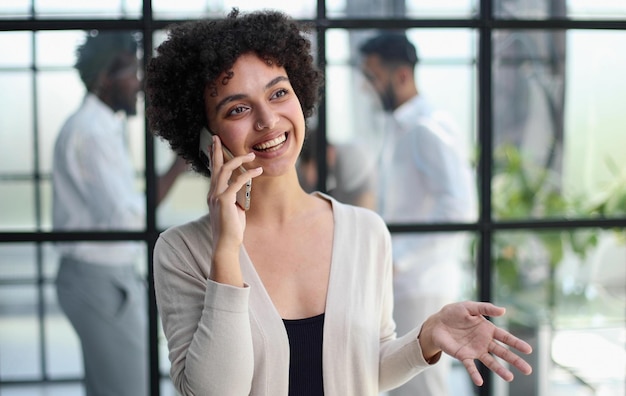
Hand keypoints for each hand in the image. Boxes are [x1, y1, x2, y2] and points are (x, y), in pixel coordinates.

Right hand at [206, 135, 261, 284]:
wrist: (226, 244)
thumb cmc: (231, 230)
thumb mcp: (233, 210)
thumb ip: (235, 199)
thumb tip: (242, 191)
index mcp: (213, 195)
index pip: (213, 172)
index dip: (213, 158)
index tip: (213, 146)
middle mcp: (212, 193)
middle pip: (214, 166)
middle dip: (216, 150)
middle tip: (216, 137)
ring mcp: (217, 196)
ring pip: (225, 170)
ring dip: (238, 159)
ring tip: (250, 154)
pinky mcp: (224, 200)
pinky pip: (237, 182)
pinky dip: (248, 174)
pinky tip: (258, 170)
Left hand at [419, 301, 532, 385]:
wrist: (437, 322)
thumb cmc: (454, 313)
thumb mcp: (469, 306)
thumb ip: (485, 308)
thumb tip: (503, 310)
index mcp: (488, 329)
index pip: (505, 337)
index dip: (516, 343)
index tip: (529, 350)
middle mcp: (484, 342)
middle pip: (502, 352)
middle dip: (515, 360)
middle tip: (528, 370)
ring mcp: (474, 350)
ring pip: (490, 361)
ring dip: (499, 370)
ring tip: (510, 378)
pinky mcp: (463, 356)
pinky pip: (470, 366)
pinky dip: (475, 374)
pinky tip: (480, 381)